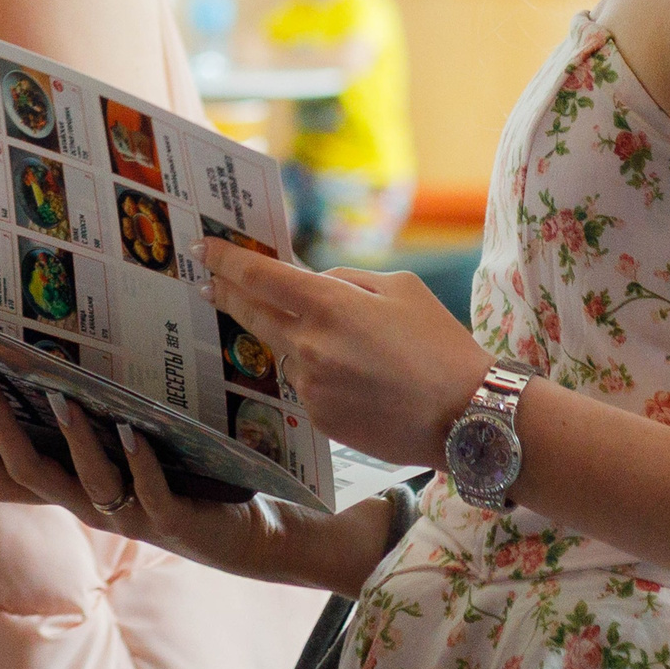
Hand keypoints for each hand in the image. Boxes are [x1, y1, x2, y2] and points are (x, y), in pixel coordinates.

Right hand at [0, 379, 384, 593]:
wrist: (265, 526)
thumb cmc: (196, 476)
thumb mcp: (142, 441)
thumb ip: (106, 412)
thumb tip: (71, 352)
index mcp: (81, 489)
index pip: (10, 480)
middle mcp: (97, 508)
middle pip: (31, 479)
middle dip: (2, 433)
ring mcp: (134, 518)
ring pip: (86, 485)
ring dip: (72, 440)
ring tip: (61, 397)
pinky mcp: (177, 524)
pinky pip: (149, 494)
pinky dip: (136, 463)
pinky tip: (131, 431)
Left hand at [205, 241, 491, 467]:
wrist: (465, 415)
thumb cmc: (440, 343)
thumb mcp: (399, 287)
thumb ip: (346, 281)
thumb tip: (313, 285)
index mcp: (328, 305)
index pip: (259, 277)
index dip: (226, 259)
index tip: (204, 248)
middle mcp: (309, 346)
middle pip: (252, 315)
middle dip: (227, 295)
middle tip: (209, 283)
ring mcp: (311, 387)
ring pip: (285, 353)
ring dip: (295, 342)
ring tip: (348, 348)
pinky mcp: (320, 420)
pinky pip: (306, 386)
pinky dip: (319, 374)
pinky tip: (359, 379)